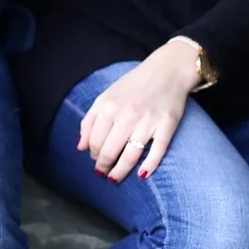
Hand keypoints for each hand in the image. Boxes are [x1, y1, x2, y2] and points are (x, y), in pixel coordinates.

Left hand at [78, 40, 202, 181]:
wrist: (168, 70)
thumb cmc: (134, 84)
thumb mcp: (106, 96)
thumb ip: (89, 120)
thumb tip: (80, 148)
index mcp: (109, 106)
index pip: (95, 142)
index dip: (93, 155)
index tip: (96, 159)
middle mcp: (127, 114)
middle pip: (110, 151)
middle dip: (104, 167)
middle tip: (103, 173)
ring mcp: (148, 121)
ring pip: (130, 156)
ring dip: (120, 172)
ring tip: (115, 178)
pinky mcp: (167, 125)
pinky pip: (157, 152)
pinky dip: (149, 166)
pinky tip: (142, 175)